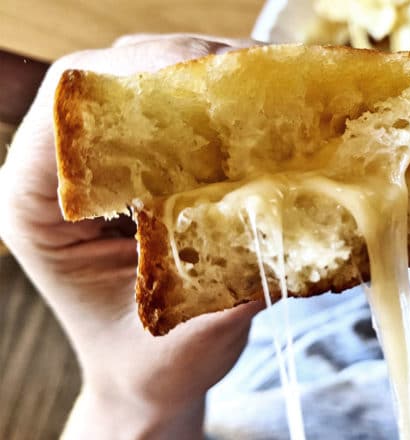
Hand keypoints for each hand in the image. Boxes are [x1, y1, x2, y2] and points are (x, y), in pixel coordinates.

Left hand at [0, 34, 259, 439]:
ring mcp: (108, 162)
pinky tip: (267, 111)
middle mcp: (65, 172)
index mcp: (38, 207)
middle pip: (114, 76)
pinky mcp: (147, 163)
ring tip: (273, 87)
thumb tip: (286, 219)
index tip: (209, 78)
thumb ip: (229, 285)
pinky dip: (226, 100)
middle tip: (260, 78)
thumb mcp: (183, 336)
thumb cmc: (148, 367)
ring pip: (151, 80)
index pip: (71, 106)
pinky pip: (181, 107)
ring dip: (214, 77)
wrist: (148, 379)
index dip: (139, 76)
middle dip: (189, 65)